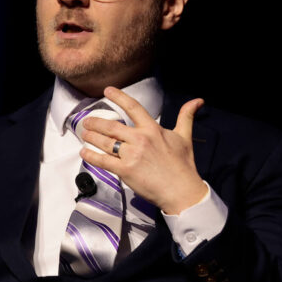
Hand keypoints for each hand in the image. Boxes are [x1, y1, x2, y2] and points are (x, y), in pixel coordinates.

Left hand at [80, 87, 206, 214]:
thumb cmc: (183, 165)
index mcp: (152, 129)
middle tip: (87, 121)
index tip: (107, 91)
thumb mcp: (185, 137)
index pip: (132, 107)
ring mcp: (131, 155)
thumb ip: (186, 117)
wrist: (181, 190)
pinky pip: (103, 161)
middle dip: (96, 122)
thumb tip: (197, 101)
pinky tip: (84, 152)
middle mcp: (140, 139)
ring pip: (105, 142)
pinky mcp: (125, 170)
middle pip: (111, 126)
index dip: (118, 97)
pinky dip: (91, 156)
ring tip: (84, 133)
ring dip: (91, 136)